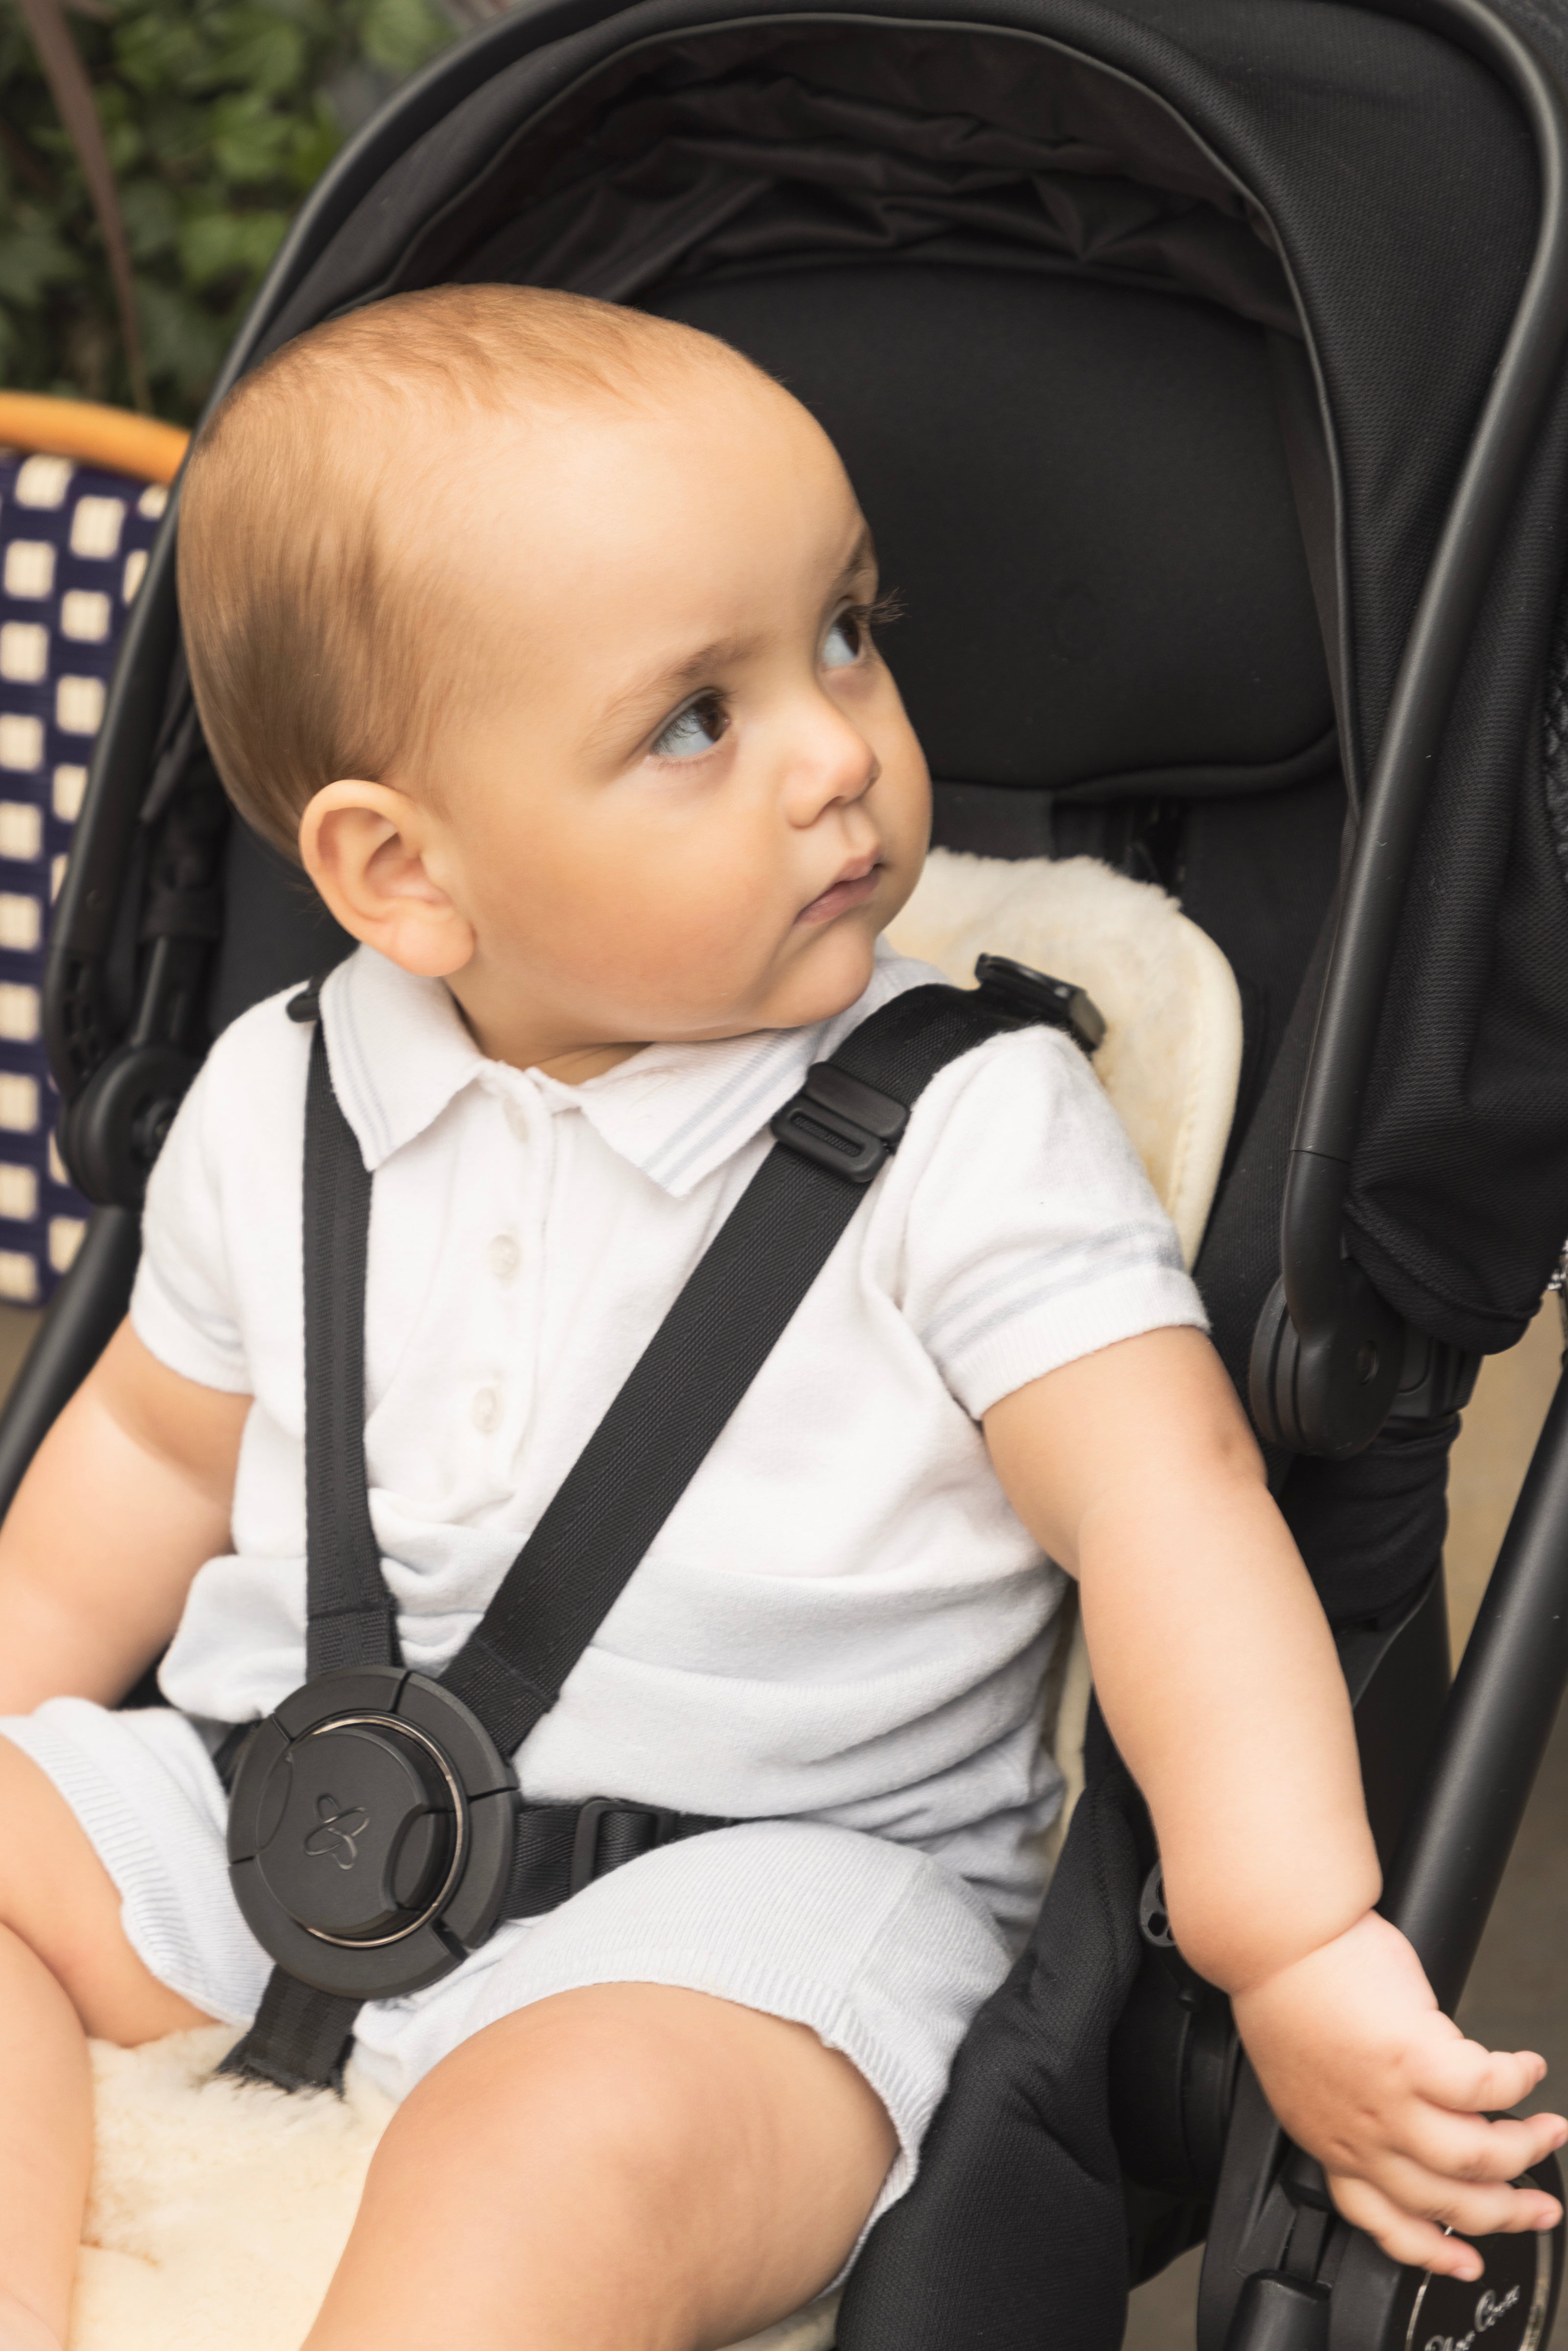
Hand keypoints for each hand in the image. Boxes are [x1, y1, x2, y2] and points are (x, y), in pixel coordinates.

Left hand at [1233, 1910, 1566, 2279]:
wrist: (1275, 1934)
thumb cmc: (1287, 1986)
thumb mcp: (1309, 2077)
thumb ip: (1353, 2112)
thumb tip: (1411, 2123)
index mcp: (1330, 2140)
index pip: (1384, 2220)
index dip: (1434, 2252)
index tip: (1469, 2263)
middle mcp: (1360, 2133)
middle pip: (1448, 2202)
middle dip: (1507, 2213)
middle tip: (1542, 2206)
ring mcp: (1388, 2100)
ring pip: (1478, 2157)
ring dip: (1526, 2149)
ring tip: (1548, 2130)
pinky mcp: (1414, 2056)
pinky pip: (1488, 2088)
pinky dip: (1518, 2080)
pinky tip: (1527, 2068)